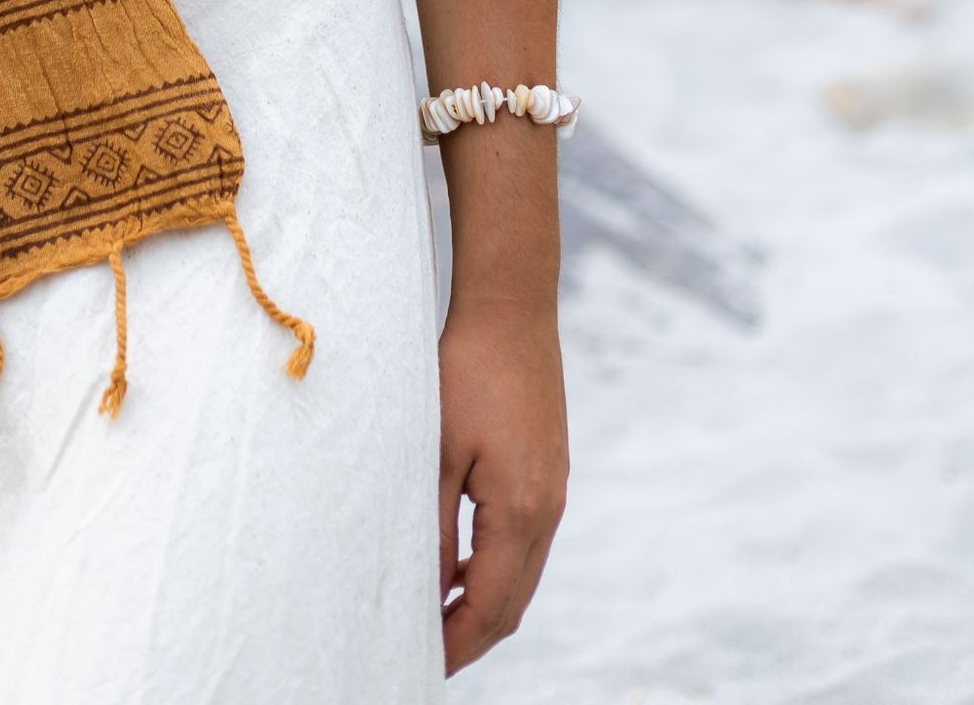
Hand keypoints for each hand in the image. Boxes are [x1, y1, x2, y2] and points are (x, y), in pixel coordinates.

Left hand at [437, 297, 567, 676]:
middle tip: (426, 657)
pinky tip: (460, 568)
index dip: (456, 644)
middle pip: (514, 603)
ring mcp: (554, 491)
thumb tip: (427, 591)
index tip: (419, 665)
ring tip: (436, 621)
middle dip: (472, 636)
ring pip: (522, 576)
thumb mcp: (436, 451)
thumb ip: (433, 527)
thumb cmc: (466, 370)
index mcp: (521, 510)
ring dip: (485, 604)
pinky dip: (496, 569)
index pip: (491, 607)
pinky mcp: (548, 472)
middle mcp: (548, 509)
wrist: (511, 307)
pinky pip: (526, 544)